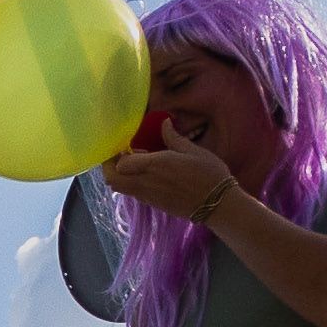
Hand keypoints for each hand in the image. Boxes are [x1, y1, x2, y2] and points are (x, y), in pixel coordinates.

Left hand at [99, 124, 240, 222]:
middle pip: (111, 179)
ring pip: (120, 188)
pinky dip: (131, 182)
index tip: (123, 144)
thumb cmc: (208, 173)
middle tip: (120, 154)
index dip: (115, 154)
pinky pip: (132, 193)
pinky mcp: (153, 204)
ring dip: (120, 175)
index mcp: (153, 166)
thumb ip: (172, 137)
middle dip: (109, 167)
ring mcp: (147, 196)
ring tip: (134, 162)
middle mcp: (145, 182)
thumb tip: (164, 123)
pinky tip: (146, 173)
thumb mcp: (192, 150)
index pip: (119, 164)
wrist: (217, 204)